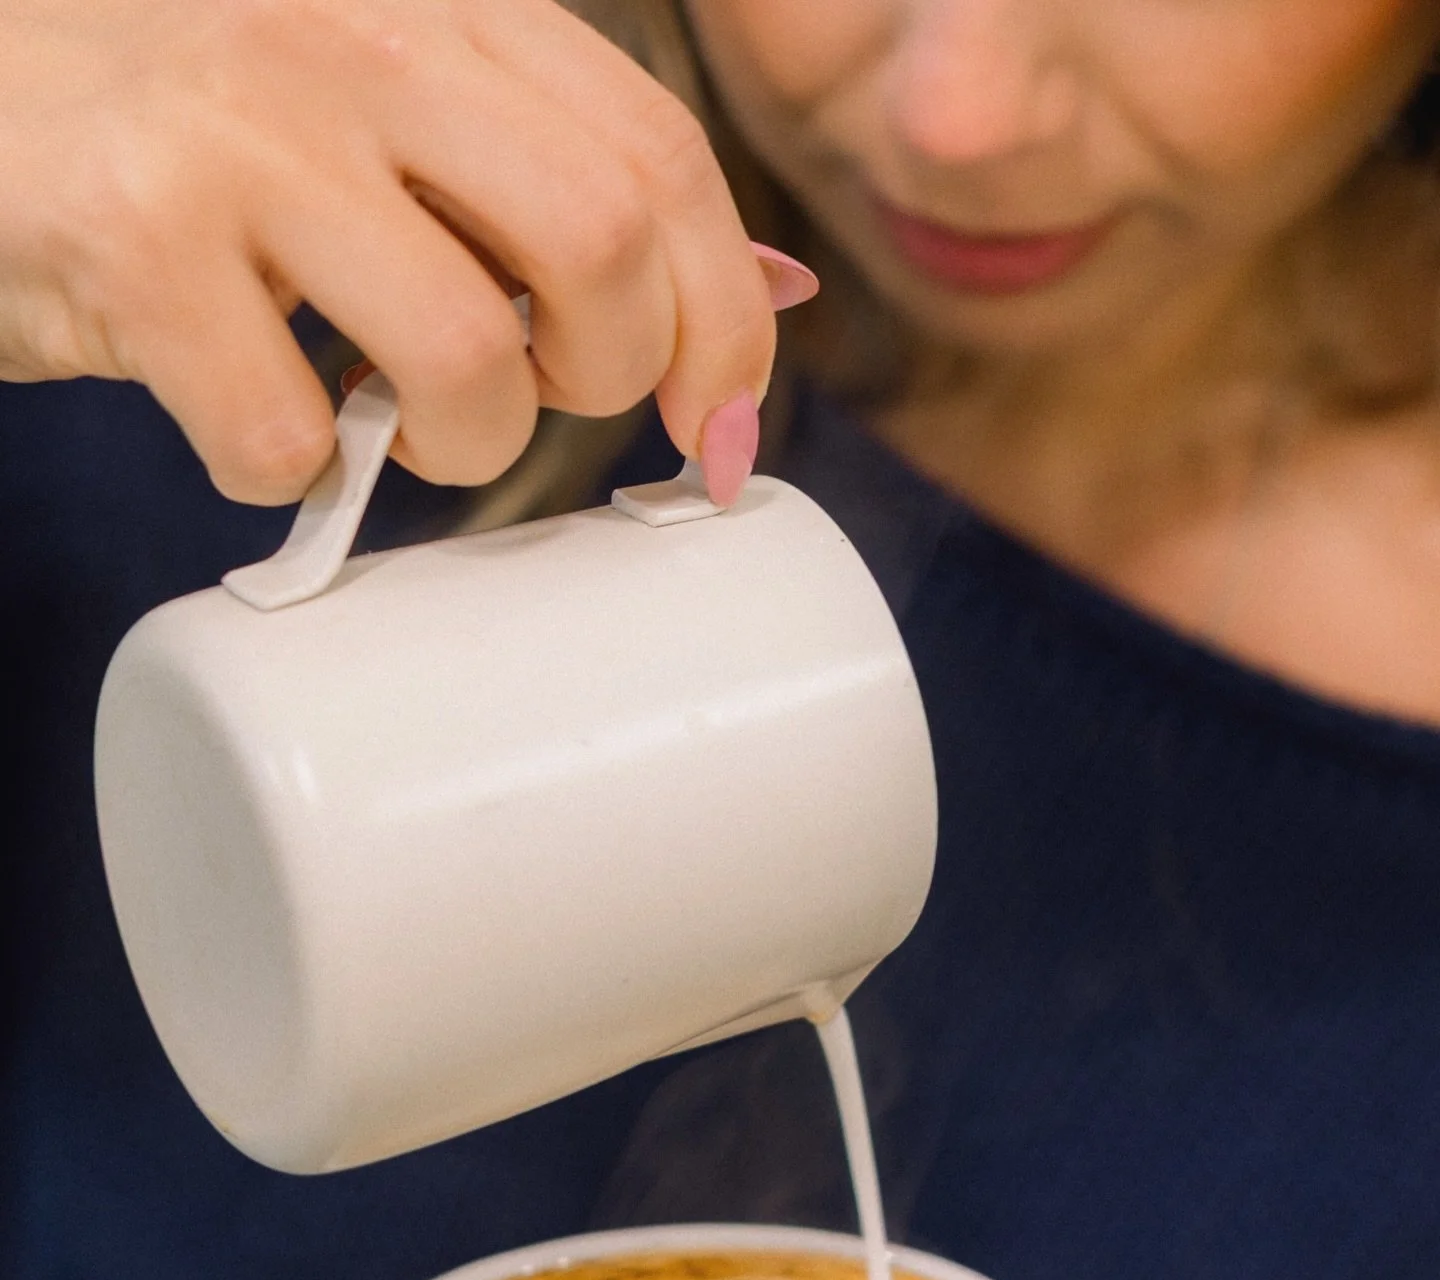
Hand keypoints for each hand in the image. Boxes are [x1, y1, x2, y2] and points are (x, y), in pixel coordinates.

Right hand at [0, 0, 794, 501]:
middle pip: (601, 249)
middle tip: (540, 401)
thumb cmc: (197, 137)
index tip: (725, 433)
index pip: (661, 161)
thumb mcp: (393, 123)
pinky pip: (288, 440)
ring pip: (467, 358)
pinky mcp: (137, 242)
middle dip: (608, 381)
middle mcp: (354, 40)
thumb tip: (769, 297)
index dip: (725, 323)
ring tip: (395, 424)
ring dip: (461, 447)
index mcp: (442, 6)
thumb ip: (562, 186)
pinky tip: (253, 420)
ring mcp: (243, 133)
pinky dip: (289, 476)